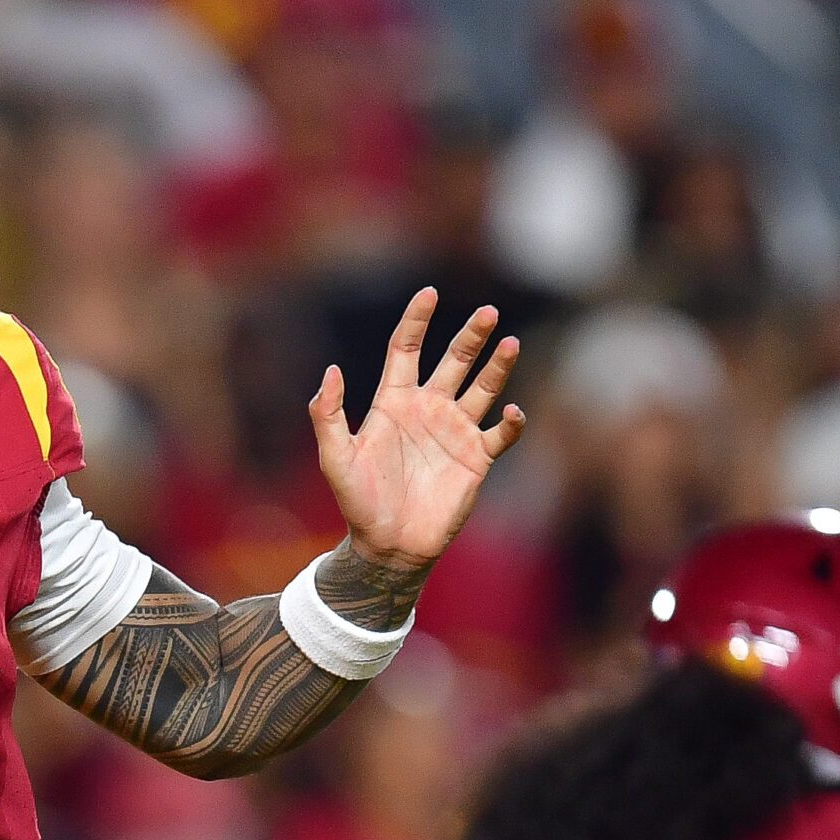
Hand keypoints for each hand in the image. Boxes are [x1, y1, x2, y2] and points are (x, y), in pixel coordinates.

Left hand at [308, 287, 523, 577]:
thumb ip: (328, 415)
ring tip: (510, 342)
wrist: (388, 545)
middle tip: (487, 312)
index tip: (429, 293)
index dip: (416, 320)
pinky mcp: (477, 458)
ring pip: (483, 387)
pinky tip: (510, 411)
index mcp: (393, 402)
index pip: (405, 349)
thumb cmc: (358, 502)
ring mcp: (455, 432)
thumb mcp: (335, 458)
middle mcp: (428, 410)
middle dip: (470, 335)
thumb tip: (331, 371)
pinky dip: (510, 420)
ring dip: (498, 366)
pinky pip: (501, 432)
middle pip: (454, 360)